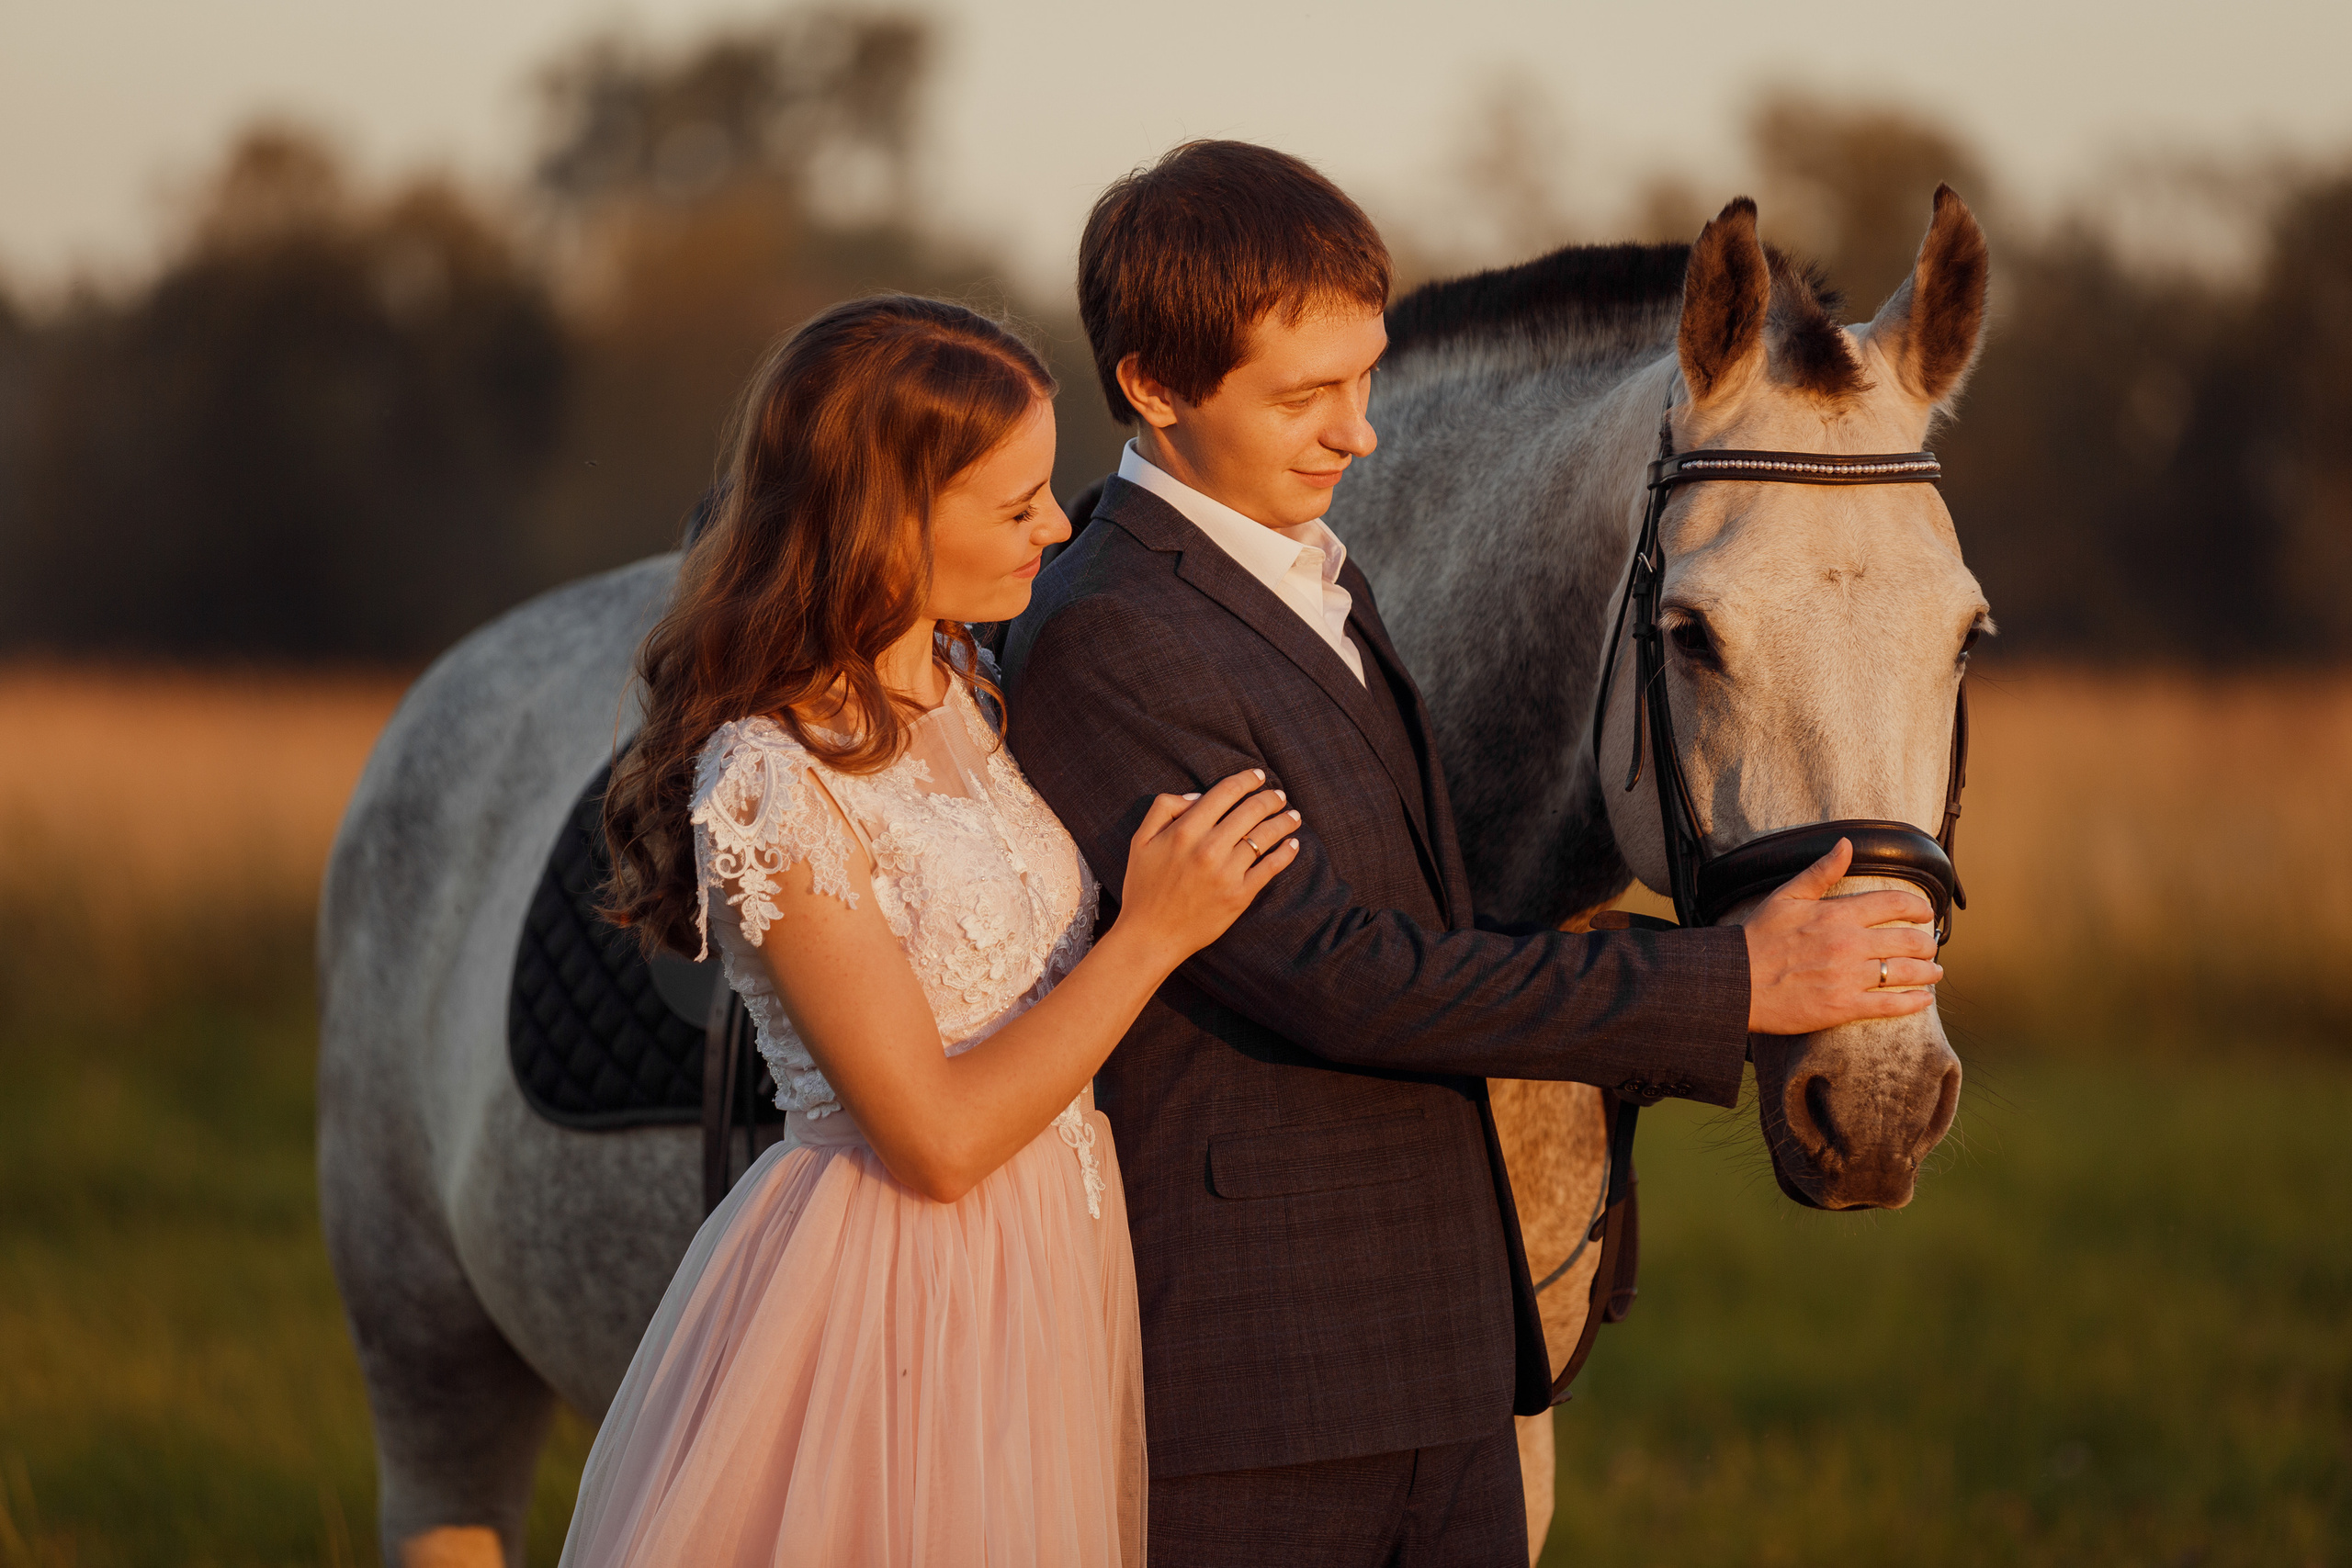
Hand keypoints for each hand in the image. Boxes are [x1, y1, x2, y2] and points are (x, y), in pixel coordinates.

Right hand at [1115, 769, 1300, 967]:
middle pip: (1251, 811)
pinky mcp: (1239, 895)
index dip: (1246, 780)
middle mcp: (1209, 848)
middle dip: (1270, 798)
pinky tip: (1293, 844)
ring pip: (1265, 836)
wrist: (1151, 935)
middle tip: (1279, 795)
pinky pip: (1270, 868)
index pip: (1225, 793)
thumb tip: (1197, 796)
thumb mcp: (1141, 840)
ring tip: (1293, 816)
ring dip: (1283, 821)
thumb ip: (1164, 808)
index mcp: (1185, 831)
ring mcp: (1227, 873)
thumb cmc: (1143, 887)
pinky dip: (1285, 853)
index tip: (1257, 776)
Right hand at [1735, 838, 1943, 1034]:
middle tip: (1931, 946)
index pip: (1895, 903)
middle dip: (1927, 943)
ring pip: (1905, 972)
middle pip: (1908, 939)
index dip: (1918, 906)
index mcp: (1837, 914)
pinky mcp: (1843, 1007)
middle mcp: (1848, 944)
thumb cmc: (1758, 937)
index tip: (1926, 912)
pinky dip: (1913, 1002)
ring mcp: (1848, 977)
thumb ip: (1821, 871)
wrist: (1735, 982)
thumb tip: (1847, 844)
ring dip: (1928, 972)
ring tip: (1935, 972)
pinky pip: (1890, 1004)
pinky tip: (1923, 1000)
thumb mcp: (1786, 896)